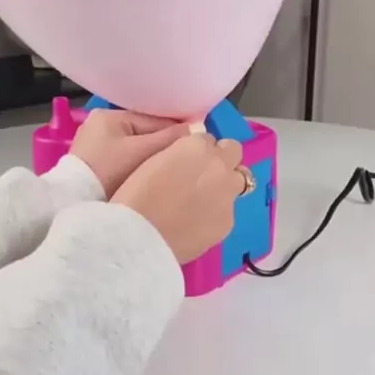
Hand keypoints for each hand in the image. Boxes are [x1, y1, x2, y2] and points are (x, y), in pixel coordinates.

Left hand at [71, 110, 188, 198]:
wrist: (73, 202)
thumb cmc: (108, 172)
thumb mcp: (141, 152)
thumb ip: (170, 139)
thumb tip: (198, 128)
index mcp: (109, 116)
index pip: (154, 119)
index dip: (178, 131)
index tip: (200, 142)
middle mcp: (101, 127)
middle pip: (145, 133)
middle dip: (165, 145)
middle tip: (191, 158)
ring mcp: (96, 148)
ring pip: (137, 149)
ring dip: (154, 157)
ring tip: (176, 168)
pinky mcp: (96, 167)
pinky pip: (127, 161)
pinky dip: (140, 167)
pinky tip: (154, 177)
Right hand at [112, 135, 244, 263]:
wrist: (139, 237)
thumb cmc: (135, 196)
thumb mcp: (153, 159)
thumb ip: (178, 154)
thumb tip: (189, 159)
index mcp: (196, 146)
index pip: (206, 138)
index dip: (196, 150)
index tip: (186, 161)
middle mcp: (218, 165)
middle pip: (233, 151)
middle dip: (222, 158)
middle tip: (203, 174)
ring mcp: (228, 194)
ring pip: (240, 180)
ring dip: (226, 184)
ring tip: (205, 200)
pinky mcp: (228, 221)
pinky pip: (228, 210)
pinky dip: (217, 213)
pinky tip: (198, 224)